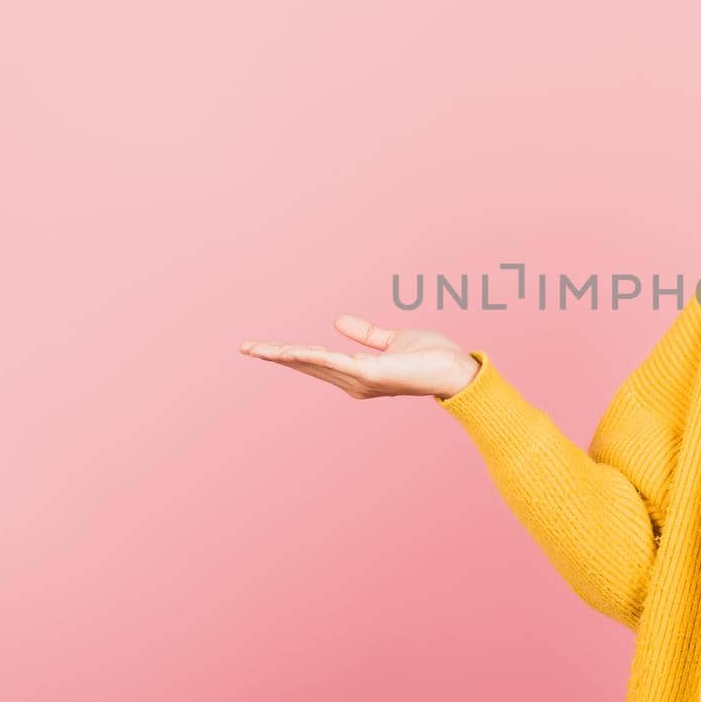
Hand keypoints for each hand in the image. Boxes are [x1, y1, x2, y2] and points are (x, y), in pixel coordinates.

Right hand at [239, 315, 480, 399]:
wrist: (457, 370)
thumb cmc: (431, 358)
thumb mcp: (391, 340)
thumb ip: (365, 333)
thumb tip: (337, 320)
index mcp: (356, 373)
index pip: (315, 360)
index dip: (288, 353)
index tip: (261, 347)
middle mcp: (353, 381)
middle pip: (306, 364)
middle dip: (274, 355)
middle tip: (243, 347)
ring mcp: (360, 379)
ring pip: (313, 363)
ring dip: (283, 354)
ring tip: (254, 348)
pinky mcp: (371, 373)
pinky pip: (333, 360)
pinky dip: (310, 354)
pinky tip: (289, 350)